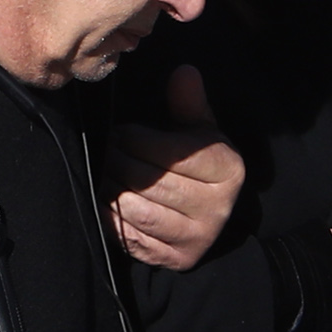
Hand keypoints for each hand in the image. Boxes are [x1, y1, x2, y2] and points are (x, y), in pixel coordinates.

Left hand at [108, 66, 244, 269]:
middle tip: (104, 152)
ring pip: (141, 212)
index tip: (120, 132)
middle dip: (120, 163)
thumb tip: (184, 72)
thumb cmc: (199, 163)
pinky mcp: (179, 259)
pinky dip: (113, 220)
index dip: (137, 140)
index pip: (172, 152)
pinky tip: (104, 202)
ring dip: (112, 191)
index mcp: (229, 169)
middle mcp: (218, 207)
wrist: (211, 212)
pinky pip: (135, 240)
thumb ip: (189, 103)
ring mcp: (199, 236)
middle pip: (152, 182)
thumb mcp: (200, 131)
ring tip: (102, 175)